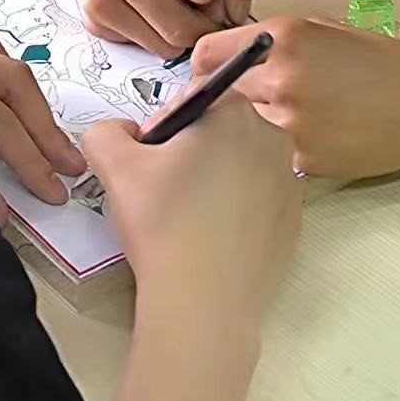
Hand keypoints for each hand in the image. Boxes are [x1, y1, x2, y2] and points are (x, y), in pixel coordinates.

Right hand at [63, 0, 265, 56]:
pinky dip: (154, 33)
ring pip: (166, 47)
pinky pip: (143, 47)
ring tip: (172, 1)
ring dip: (179, 31)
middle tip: (196, 2)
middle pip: (184, 29)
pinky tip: (147, 6)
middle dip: (201, 21)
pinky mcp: (93, 20)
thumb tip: (237, 13)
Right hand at [82, 100, 298, 323]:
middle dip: (188, 151)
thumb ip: (105, 131)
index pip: (189, 98)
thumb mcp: (113, 165)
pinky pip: (257, 201)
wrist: (204, 302)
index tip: (150, 161)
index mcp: (234, 112)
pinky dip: (234, 211)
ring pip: (238, 166)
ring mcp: (289, 182)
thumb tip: (121, 132)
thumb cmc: (164, 224)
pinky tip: (211, 238)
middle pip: (217, 130)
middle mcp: (272, 139)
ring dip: (211, 180)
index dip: (161, 127)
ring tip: (186, 217)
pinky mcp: (294, 221)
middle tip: (164, 191)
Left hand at [191, 17, 399, 177]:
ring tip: (282, 124)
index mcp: (281, 38)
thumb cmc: (382, 65)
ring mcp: (288, 123)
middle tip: (244, 105)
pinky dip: (274, 153)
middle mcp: (278, 78)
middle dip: (223, 100)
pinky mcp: (300, 160)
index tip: (210, 77)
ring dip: (247, 128)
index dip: (206, 68)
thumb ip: (272, 42)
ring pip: (237, 129)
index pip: (206, 54)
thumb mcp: (322, 30)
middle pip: (215, 95)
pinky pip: (266, 156)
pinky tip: (305, 141)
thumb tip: (232, 56)